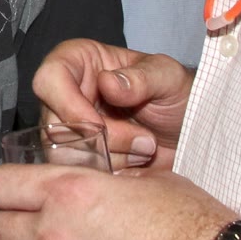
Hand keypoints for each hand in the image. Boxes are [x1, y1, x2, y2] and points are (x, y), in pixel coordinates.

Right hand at [32, 39, 191, 169]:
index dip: (69, 105)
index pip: (48, 80)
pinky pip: (79, 176)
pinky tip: (137, 164)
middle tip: (144, 141)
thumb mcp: (168, 77)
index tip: (101, 126)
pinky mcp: (81, 160)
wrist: (192, 131)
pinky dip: (111, 174)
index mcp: (78, 63)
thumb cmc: (178, 94)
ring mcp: (71, 130)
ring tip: (144, 150)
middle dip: (101, 141)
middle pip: (54, 125)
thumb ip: (140, 78)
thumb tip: (107, 83)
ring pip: (63, 155)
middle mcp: (66, 95)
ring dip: (109, 159)